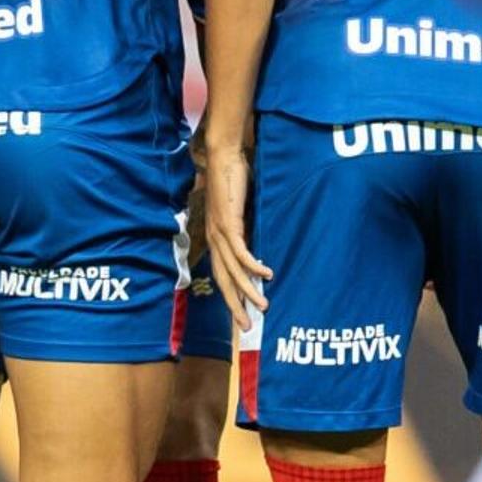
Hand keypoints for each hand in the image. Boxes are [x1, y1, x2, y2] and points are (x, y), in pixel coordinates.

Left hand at [199, 145, 268, 328]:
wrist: (223, 155)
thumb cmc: (234, 179)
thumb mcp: (243, 209)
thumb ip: (250, 226)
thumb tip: (264, 240)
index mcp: (217, 238)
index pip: (223, 274)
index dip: (231, 296)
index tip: (241, 314)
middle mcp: (215, 239)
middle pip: (224, 280)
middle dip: (235, 305)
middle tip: (245, 326)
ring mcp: (220, 232)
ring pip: (233, 270)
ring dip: (248, 290)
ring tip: (263, 305)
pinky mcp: (229, 223)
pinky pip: (242, 251)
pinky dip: (253, 265)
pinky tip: (267, 274)